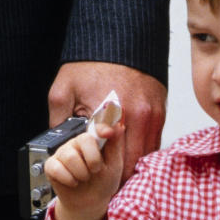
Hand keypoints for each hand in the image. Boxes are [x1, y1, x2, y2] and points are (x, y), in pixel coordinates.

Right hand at [43, 119, 124, 219]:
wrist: (91, 203)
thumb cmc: (102, 182)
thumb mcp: (114, 165)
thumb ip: (115, 145)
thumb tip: (117, 126)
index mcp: (92, 140)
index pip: (95, 127)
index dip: (101, 128)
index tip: (108, 133)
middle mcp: (76, 143)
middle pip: (83, 140)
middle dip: (93, 161)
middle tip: (95, 171)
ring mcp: (62, 153)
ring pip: (70, 157)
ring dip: (82, 173)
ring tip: (84, 178)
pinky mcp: (51, 165)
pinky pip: (57, 168)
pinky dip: (68, 179)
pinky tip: (73, 182)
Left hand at [48, 62, 165, 180]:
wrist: (119, 41)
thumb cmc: (92, 63)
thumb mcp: (63, 90)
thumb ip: (59, 121)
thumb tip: (59, 145)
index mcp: (108, 114)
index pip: (108, 160)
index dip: (101, 173)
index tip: (94, 177)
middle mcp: (135, 116)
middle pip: (130, 163)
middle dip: (118, 174)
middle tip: (106, 177)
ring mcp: (151, 116)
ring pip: (144, 156)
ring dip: (132, 165)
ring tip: (118, 166)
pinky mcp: (160, 113)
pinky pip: (154, 143)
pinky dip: (142, 151)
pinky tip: (130, 151)